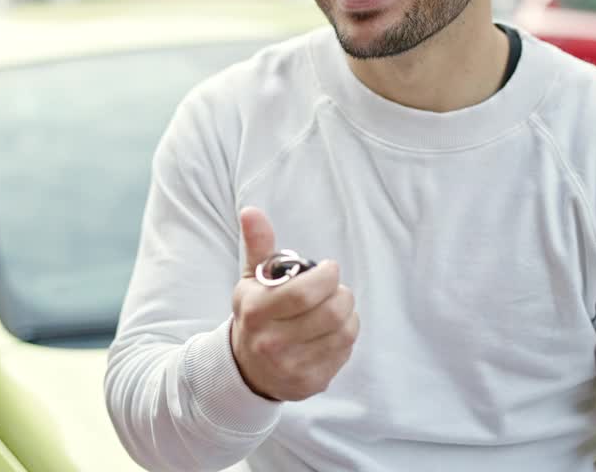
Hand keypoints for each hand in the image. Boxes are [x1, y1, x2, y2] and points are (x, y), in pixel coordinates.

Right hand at [230, 207, 359, 401]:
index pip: (303, 293)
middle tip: (336, 289)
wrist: (247, 368)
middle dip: (342, 294)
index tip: (329, 269)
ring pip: (344, 332)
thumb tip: (251, 211)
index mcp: (256, 312)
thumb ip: (258, 245)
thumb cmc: (257, 315)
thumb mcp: (252, 280)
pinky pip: (345, 352)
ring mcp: (292, 367)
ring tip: (336, 307)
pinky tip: (332, 331)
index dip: (326, 277)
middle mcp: (271, 343)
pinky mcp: (311, 383)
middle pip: (330, 313)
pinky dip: (346, 336)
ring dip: (348, 314)